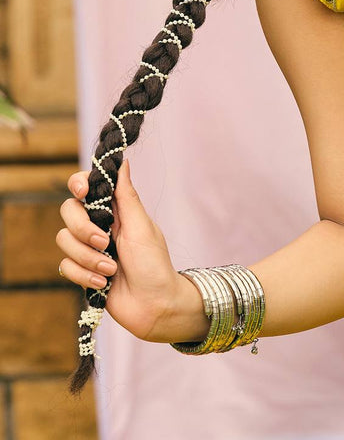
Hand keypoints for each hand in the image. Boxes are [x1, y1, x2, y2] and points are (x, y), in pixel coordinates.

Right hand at [57, 158, 204, 343]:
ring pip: (63, 240)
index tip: (83, 192)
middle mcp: (99, 225)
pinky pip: (65, 266)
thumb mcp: (142, 227)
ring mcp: (89, 249)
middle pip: (68, 211)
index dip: (79, 183)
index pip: (87, 186)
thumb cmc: (154, 264)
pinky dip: (84, 275)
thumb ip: (127, 196)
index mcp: (116, 209)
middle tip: (105, 243)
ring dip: (87, 258)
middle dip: (82, 229)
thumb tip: (123, 162)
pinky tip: (103, 284)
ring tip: (111, 270)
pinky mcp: (82, 272)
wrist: (154, 306)